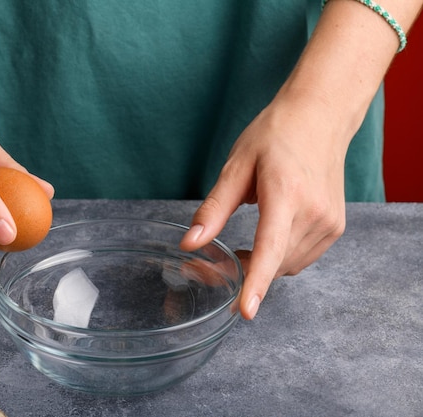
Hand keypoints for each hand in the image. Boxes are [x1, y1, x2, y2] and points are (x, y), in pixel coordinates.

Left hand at [180, 92, 346, 319]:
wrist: (320, 118)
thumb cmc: (275, 135)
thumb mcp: (236, 166)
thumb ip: (213, 209)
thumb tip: (189, 243)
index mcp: (286, 193)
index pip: (271, 247)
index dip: (257, 282)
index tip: (246, 310)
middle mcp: (314, 212)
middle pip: (275, 263)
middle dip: (243, 273)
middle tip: (208, 268)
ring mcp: (330, 222)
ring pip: (288, 266)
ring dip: (262, 268)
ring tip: (236, 254)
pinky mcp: (335, 227)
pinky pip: (301, 258)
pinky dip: (279, 259)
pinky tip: (264, 244)